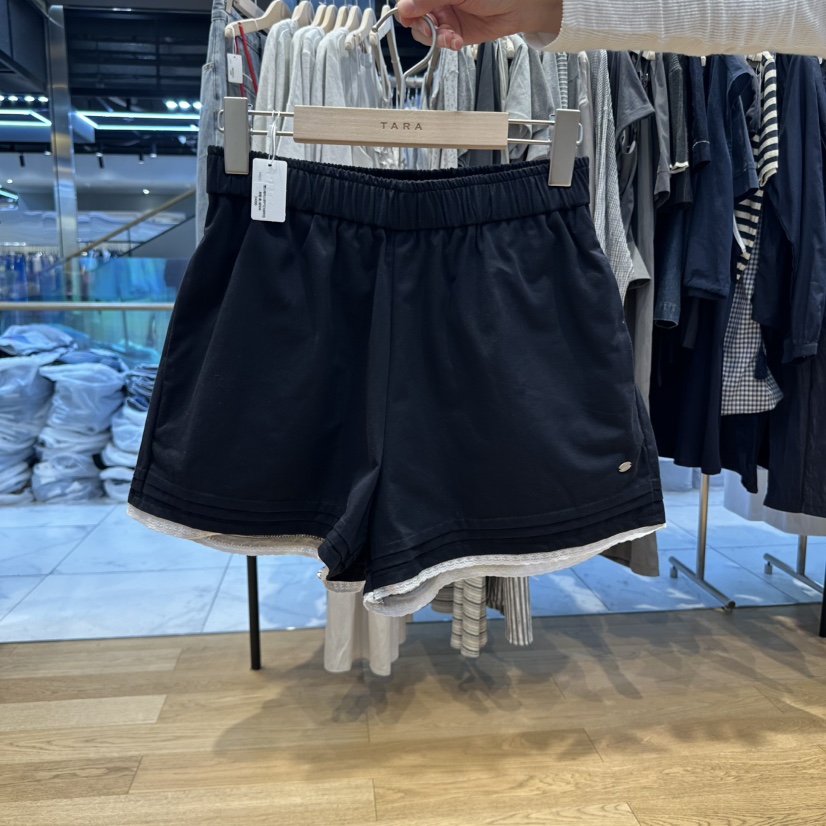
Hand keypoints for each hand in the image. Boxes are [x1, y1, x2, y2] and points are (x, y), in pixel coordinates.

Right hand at [396, 0, 561, 50]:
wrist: (517, 6)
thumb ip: (430, 0)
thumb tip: (405, 8)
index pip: (411, 1)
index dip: (407, 9)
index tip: (408, 15)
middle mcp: (438, 2)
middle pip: (414, 17)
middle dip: (421, 26)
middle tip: (430, 29)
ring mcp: (445, 17)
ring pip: (426, 33)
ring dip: (435, 38)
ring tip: (451, 37)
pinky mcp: (454, 33)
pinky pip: (441, 42)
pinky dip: (446, 44)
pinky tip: (456, 41)